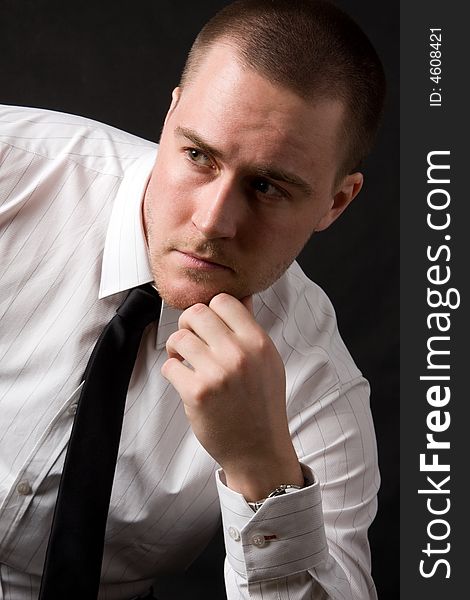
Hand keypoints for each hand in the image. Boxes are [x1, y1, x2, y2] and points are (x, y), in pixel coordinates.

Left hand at [161, 293, 303, 500]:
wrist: (259, 450)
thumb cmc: (262, 404)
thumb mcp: (268, 361)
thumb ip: (251, 329)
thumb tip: (242, 297)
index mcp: (258, 342)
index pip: (223, 301)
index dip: (211, 311)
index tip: (208, 326)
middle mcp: (239, 353)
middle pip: (196, 313)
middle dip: (188, 325)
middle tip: (190, 340)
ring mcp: (217, 373)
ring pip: (178, 337)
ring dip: (176, 348)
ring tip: (184, 360)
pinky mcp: (196, 393)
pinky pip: (170, 365)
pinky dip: (172, 371)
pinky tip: (184, 380)